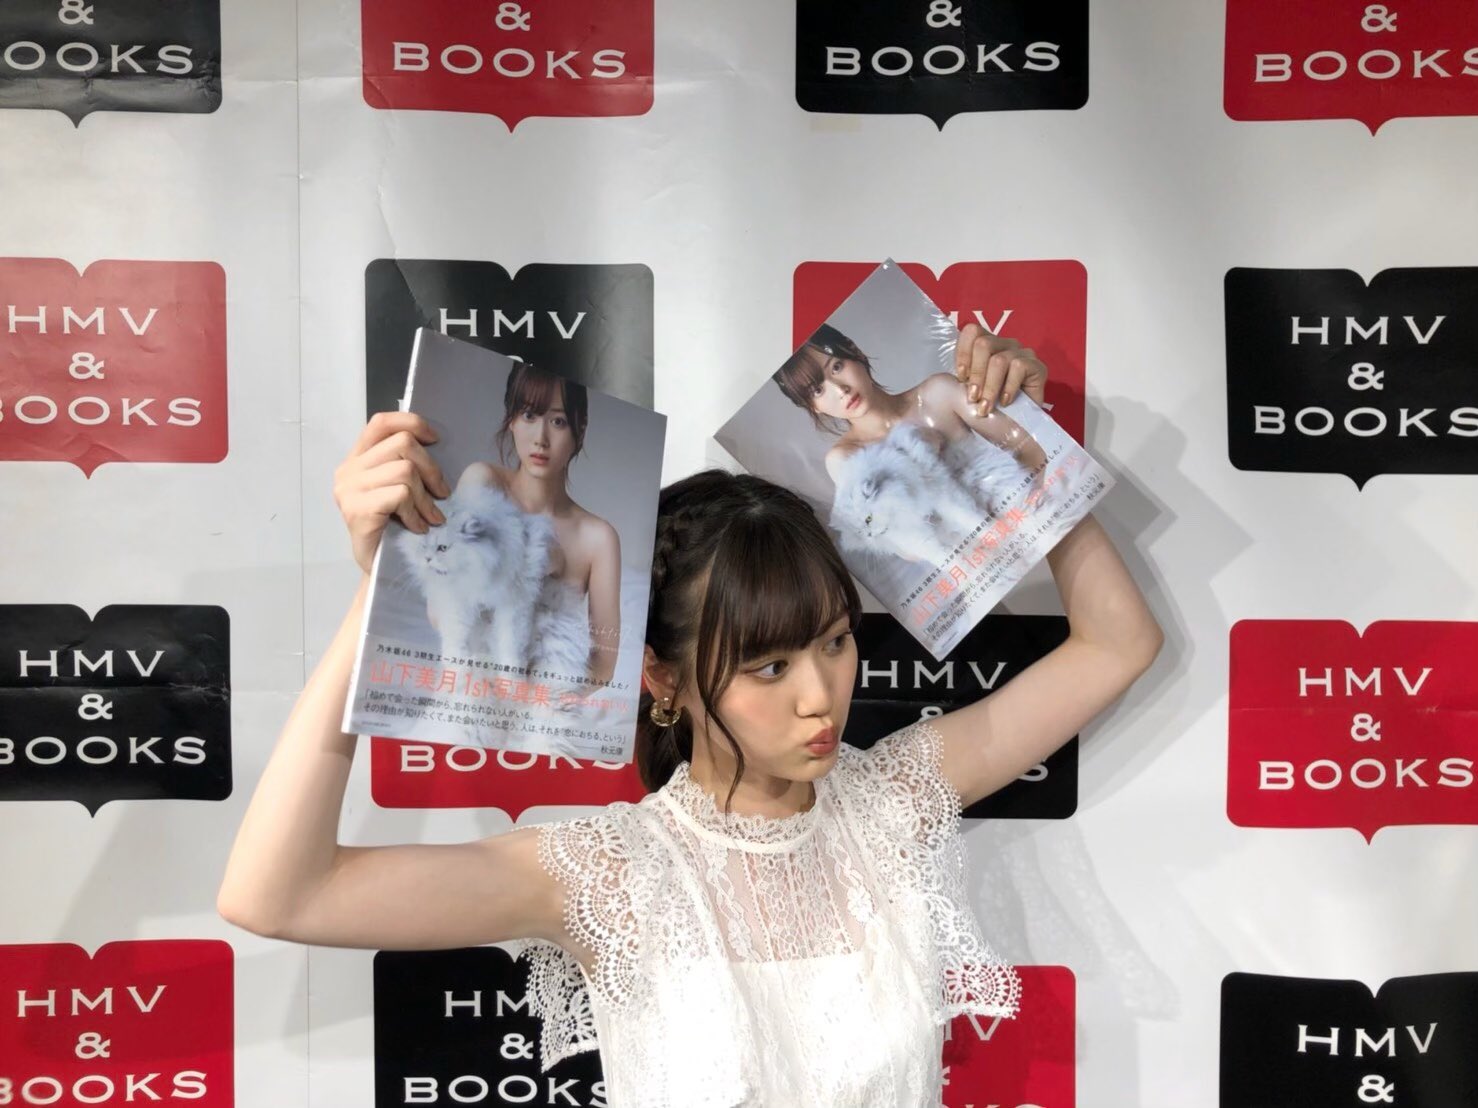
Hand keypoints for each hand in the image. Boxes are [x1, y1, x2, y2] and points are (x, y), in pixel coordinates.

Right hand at [333, 411, 451, 575]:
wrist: (381, 570)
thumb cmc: (394, 529)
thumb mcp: (399, 488)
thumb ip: (405, 463)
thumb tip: (435, 440)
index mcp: (357, 459)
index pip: (381, 423)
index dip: (412, 423)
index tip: (436, 440)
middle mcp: (348, 471)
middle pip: (402, 444)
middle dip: (432, 469)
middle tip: (442, 495)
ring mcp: (349, 490)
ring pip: (405, 470)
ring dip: (426, 497)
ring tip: (431, 517)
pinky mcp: (356, 510)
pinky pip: (400, 495)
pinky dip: (417, 512)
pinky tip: (418, 527)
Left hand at [953, 322, 1048, 411]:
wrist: (1018, 425)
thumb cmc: (991, 406)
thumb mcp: (972, 389)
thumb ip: (964, 377)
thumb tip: (950, 376)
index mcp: (988, 344)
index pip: (972, 331)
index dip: (963, 353)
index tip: (961, 377)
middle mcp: (1005, 344)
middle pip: (984, 344)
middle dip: (975, 374)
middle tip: (973, 397)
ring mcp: (1022, 353)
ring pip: (999, 360)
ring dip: (989, 387)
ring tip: (985, 407)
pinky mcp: (1037, 365)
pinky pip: (1018, 368)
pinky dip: (1008, 388)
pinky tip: (1005, 402)